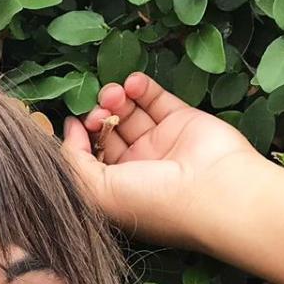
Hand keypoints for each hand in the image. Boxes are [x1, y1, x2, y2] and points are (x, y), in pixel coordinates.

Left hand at [59, 72, 271, 250]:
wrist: (214, 190)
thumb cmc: (154, 201)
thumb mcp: (97, 192)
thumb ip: (73, 162)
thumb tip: (69, 130)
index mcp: (118, 191)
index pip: (90, 159)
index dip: (79, 139)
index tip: (76, 123)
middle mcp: (139, 169)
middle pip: (108, 133)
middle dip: (98, 116)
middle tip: (99, 112)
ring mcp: (161, 144)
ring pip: (129, 113)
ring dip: (116, 98)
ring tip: (114, 94)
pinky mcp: (182, 121)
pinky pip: (155, 99)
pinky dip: (141, 87)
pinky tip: (133, 83)